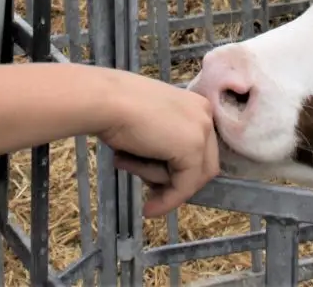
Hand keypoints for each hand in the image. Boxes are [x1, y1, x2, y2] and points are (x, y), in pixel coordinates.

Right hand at [97, 72, 219, 218]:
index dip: (181, 171)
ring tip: (125, 163)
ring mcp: (202, 131)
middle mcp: (205, 115)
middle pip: (202, 165)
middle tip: (152, 196)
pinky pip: (184, 187)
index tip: (160, 186)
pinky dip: (167, 202)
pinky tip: (148, 210)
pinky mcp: (193, 150)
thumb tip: (168, 173)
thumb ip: (165, 141)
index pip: (200, 149)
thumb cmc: (117, 108)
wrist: (106, 101)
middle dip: (177, 183)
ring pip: (191, 177)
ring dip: (159, 182)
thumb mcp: (150, 125)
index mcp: (197, 105)